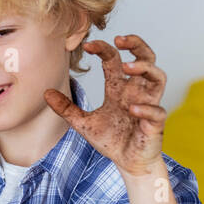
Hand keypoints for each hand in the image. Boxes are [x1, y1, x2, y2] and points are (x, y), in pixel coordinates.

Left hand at [44, 35, 166, 177]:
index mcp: (119, 89)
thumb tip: (46, 92)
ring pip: (158, 77)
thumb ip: (66, 108)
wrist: (128, 163)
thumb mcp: (83, 123)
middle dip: (136, 45)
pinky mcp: (155, 124)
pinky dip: (146, 108)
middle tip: (119, 39)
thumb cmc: (112, 140)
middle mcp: (136, 92)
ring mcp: (148, 105)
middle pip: (146, 58)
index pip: (115, 60)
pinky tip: (132, 108)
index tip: (88, 45)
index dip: (104, 49)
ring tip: (127, 67)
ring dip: (145, 68)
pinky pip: (157, 111)